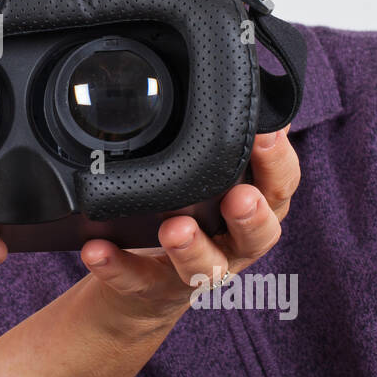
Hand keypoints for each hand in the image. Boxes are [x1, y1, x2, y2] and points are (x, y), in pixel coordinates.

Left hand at [80, 124, 299, 328]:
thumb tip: (255, 85)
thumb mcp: (213, 179)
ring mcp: (195, 272)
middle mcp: (232, 245)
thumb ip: (232, 143)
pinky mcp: (151, 292)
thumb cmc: (189, 218)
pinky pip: (134, 281)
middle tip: (239, 197)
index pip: (280, 187)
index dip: (278, 163)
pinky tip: (96, 251)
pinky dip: (116, 266)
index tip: (266, 135)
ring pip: (204, 267)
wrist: (145, 289)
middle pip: (258, 236)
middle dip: (251, 216)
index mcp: (254, 211)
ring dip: (191, 247)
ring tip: (173, 229)